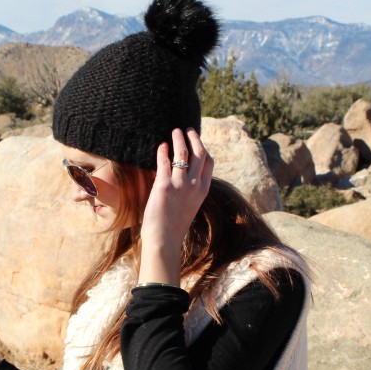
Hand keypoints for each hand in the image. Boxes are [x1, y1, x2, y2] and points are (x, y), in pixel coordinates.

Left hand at [138, 128, 213, 285]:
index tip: (197, 141)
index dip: (203, 148)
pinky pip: (165, 161)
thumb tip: (183, 176)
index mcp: (203, 190)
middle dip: (194, 138)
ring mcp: (180, 184)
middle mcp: (194, 184)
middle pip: (199, 153)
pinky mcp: (164, 185)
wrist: (164, 239)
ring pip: (182, 152)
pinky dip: (163, 151)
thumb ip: (190, 189)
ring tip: (174, 131)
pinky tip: (161, 146)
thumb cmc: (174, 225)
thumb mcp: (190, 205)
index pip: (209, 162)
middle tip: (187, 129)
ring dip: (178, 139)